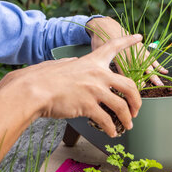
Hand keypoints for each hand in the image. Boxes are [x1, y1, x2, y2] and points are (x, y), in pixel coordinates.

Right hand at [0, 35, 142, 137]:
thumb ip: (73, 64)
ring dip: (127, 118)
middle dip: (137, 100)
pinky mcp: (88, 106)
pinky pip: (107, 120)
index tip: (138, 38)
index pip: (113, 47)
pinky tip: (111, 132)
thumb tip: (75, 62)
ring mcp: (94, 90)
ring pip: (122, 106)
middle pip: (130, 86)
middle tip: (136, 109)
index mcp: (90, 61)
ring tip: (127, 126)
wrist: (33, 90)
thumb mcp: (60, 64)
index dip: (128, 41)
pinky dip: (112, 128)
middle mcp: (97, 74)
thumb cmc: (41, 78)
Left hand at [86, 17, 166, 85]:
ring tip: (159, 84)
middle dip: (144, 78)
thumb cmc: (99, 40)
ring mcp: (135, 49)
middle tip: (149, 87)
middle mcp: (128, 51)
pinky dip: (157, 64)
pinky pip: (150, 56)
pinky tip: (164, 71)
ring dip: (153, 74)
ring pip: (146, 63)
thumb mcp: (97, 52)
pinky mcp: (139, 46)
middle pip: (138, 67)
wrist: (104, 25)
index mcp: (117, 54)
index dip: (129, 79)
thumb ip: (102, 64)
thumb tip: (105, 79)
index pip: (125, 70)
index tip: (135, 88)